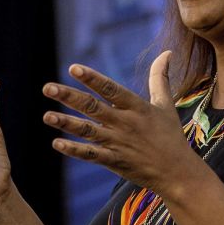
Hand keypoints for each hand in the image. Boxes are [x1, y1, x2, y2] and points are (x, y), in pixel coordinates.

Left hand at [42, 51, 197, 193]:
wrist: (177, 172)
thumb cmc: (170, 135)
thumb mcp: (166, 104)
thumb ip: (160, 78)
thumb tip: (166, 52)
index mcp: (136, 107)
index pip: (111, 89)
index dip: (92, 78)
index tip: (73, 68)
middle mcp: (125, 123)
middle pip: (93, 107)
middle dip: (69, 97)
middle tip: (47, 88)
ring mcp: (118, 143)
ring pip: (87, 130)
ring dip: (66, 123)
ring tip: (47, 115)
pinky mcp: (115, 161)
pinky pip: (91, 155)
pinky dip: (75, 150)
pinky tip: (57, 143)